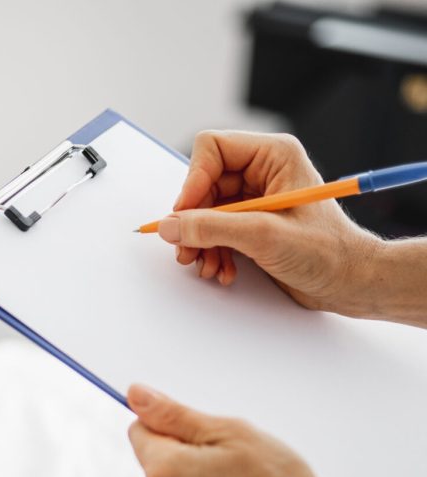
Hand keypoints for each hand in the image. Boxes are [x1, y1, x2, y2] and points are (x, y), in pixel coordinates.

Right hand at [159, 130, 379, 316]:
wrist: (348, 282)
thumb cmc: (326, 252)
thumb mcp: (263, 236)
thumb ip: (213, 228)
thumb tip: (172, 225)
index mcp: (273, 155)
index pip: (213, 149)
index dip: (193, 182)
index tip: (185, 216)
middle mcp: (263, 172)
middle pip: (203, 185)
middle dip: (194, 223)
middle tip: (188, 251)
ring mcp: (256, 200)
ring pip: (205, 213)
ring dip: (201, 243)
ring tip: (209, 267)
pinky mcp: (252, 225)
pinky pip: (215, 232)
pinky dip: (213, 253)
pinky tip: (224, 270)